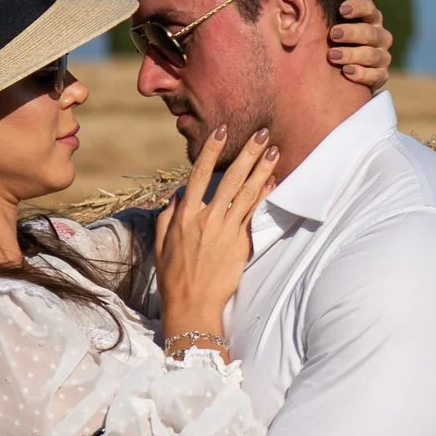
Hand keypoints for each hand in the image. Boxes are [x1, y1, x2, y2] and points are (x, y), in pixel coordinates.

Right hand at [155, 127, 279, 346]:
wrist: (192, 304)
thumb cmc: (174, 277)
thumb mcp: (161, 244)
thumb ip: (167, 217)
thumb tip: (176, 197)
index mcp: (184, 216)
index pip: (198, 174)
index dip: (211, 151)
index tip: (223, 131)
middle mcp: (205, 219)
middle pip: (230, 178)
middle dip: (247, 153)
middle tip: (262, 133)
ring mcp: (225, 230)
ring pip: (246, 193)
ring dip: (262, 169)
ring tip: (274, 151)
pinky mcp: (240, 243)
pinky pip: (254, 213)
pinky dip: (264, 195)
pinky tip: (273, 181)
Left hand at [331, 0, 393, 90]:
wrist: (341, 75)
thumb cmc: (332, 43)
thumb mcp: (329, 28)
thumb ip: (320, 15)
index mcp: (370, 20)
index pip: (369, 8)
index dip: (358, 7)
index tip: (341, 10)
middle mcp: (380, 37)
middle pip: (370, 32)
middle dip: (351, 32)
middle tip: (333, 34)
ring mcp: (382, 57)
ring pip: (372, 54)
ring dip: (352, 54)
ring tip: (333, 55)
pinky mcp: (381, 76)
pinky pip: (376, 75)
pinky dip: (361, 73)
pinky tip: (346, 72)